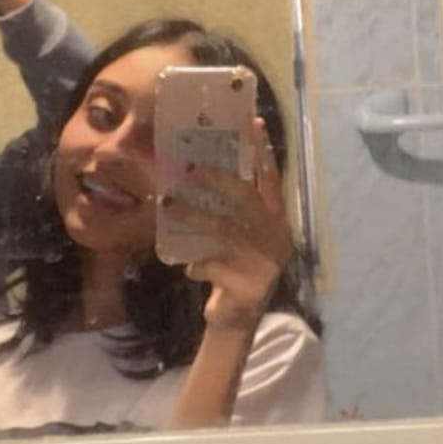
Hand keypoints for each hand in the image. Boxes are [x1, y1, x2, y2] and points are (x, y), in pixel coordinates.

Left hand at [166, 121, 292, 330]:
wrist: (237, 321)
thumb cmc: (233, 270)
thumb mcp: (236, 239)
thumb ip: (228, 213)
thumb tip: (195, 171)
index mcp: (276, 222)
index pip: (272, 180)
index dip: (263, 151)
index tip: (254, 122)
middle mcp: (276, 238)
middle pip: (247, 199)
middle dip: (218, 180)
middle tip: (190, 169)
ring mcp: (264, 263)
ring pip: (223, 230)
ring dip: (191, 214)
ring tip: (166, 204)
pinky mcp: (248, 286)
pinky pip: (211, 265)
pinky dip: (195, 265)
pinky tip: (188, 270)